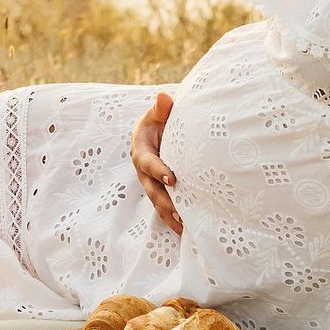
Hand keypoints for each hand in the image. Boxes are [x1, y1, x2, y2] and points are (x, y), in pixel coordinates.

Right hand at [130, 92, 181, 234]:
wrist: (157, 131)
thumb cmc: (159, 120)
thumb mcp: (158, 113)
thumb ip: (162, 108)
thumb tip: (164, 98)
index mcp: (141, 150)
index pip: (147, 162)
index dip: (158, 171)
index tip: (172, 179)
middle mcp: (144, 171)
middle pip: (151, 188)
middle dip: (164, 201)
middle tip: (178, 211)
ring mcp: (152, 183)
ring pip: (158, 201)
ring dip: (169, 214)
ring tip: (184, 226)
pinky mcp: (162, 190)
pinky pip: (166, 206)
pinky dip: (175, 219)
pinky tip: (188, 231)